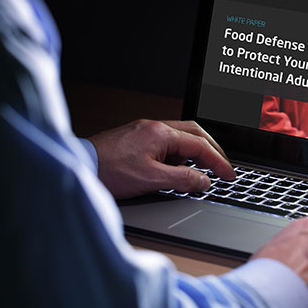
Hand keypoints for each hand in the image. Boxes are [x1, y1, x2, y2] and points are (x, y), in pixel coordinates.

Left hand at [88, 119, 235, 198]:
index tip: (228, 175)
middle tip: (222, 168)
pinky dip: (177, 154)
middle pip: (194, 133)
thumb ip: (181, 180)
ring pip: (180, 136)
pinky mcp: (135, 138)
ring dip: (194, 152)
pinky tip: (174, 169)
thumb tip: (203, 181)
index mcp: (161, 133)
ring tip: (200, 171)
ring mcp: (143, 130)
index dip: (218, 162)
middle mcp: (153, 126)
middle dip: (212, 150)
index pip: (200, 145)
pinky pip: (165, 142)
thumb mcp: (151, 180)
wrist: (79, 166)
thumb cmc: (108, 171)